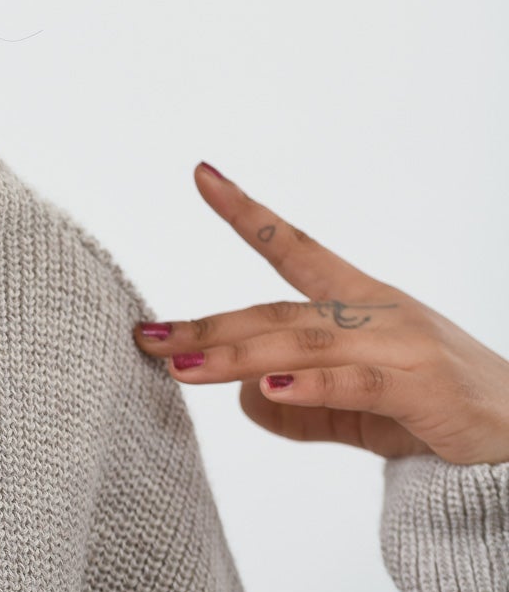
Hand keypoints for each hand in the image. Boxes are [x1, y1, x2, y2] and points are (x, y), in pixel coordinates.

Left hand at [130, 162, 508, 466]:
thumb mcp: (364, 409)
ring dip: (236, 355)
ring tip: (181, 365)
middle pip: (279, 312)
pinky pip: (356, 383)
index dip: (248, 213)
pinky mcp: (425, 389)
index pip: (297, 249)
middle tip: (147, 336)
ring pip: (304, 342)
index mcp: (366, 303)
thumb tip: (245, 401)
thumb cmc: (444, 415)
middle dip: (208, 325)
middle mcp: (381, 313)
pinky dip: (308, 385)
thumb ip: (306, 406)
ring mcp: (405, 347)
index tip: (202, 176)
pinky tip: (264, 390)